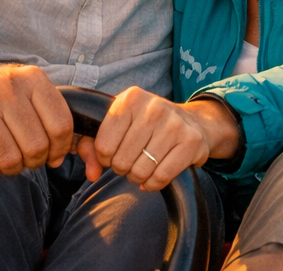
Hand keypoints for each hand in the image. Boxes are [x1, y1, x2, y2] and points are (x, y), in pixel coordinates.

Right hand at [0, 65, 73, 181]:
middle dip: (34, 160)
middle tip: (25, 156)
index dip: (60, 148)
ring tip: (5, 156)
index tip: (52, 153)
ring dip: (11, 168)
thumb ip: (57, 120)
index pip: (61, 124)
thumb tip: (80, 153)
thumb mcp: (29, 95)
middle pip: (36, 146)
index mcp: (29, 77)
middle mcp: (3, 87)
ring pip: (10, 160)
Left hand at [88, 88, 234, 190]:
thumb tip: (91, 173)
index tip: (113, 154)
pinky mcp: (191, 141)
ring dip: (137, 177)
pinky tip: (153, 177)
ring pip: (141, 170)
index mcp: (131, 98)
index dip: (105, 157)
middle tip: (130, 162)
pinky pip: (161, 176)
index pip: (103, 145)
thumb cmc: (147, 125)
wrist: (192, 122)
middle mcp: (153, 107)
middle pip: (122, 160)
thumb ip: (93, 145)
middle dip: (122, 168)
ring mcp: (174, 123)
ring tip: (141, 168)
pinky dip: (153, 184)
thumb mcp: (120, 123)